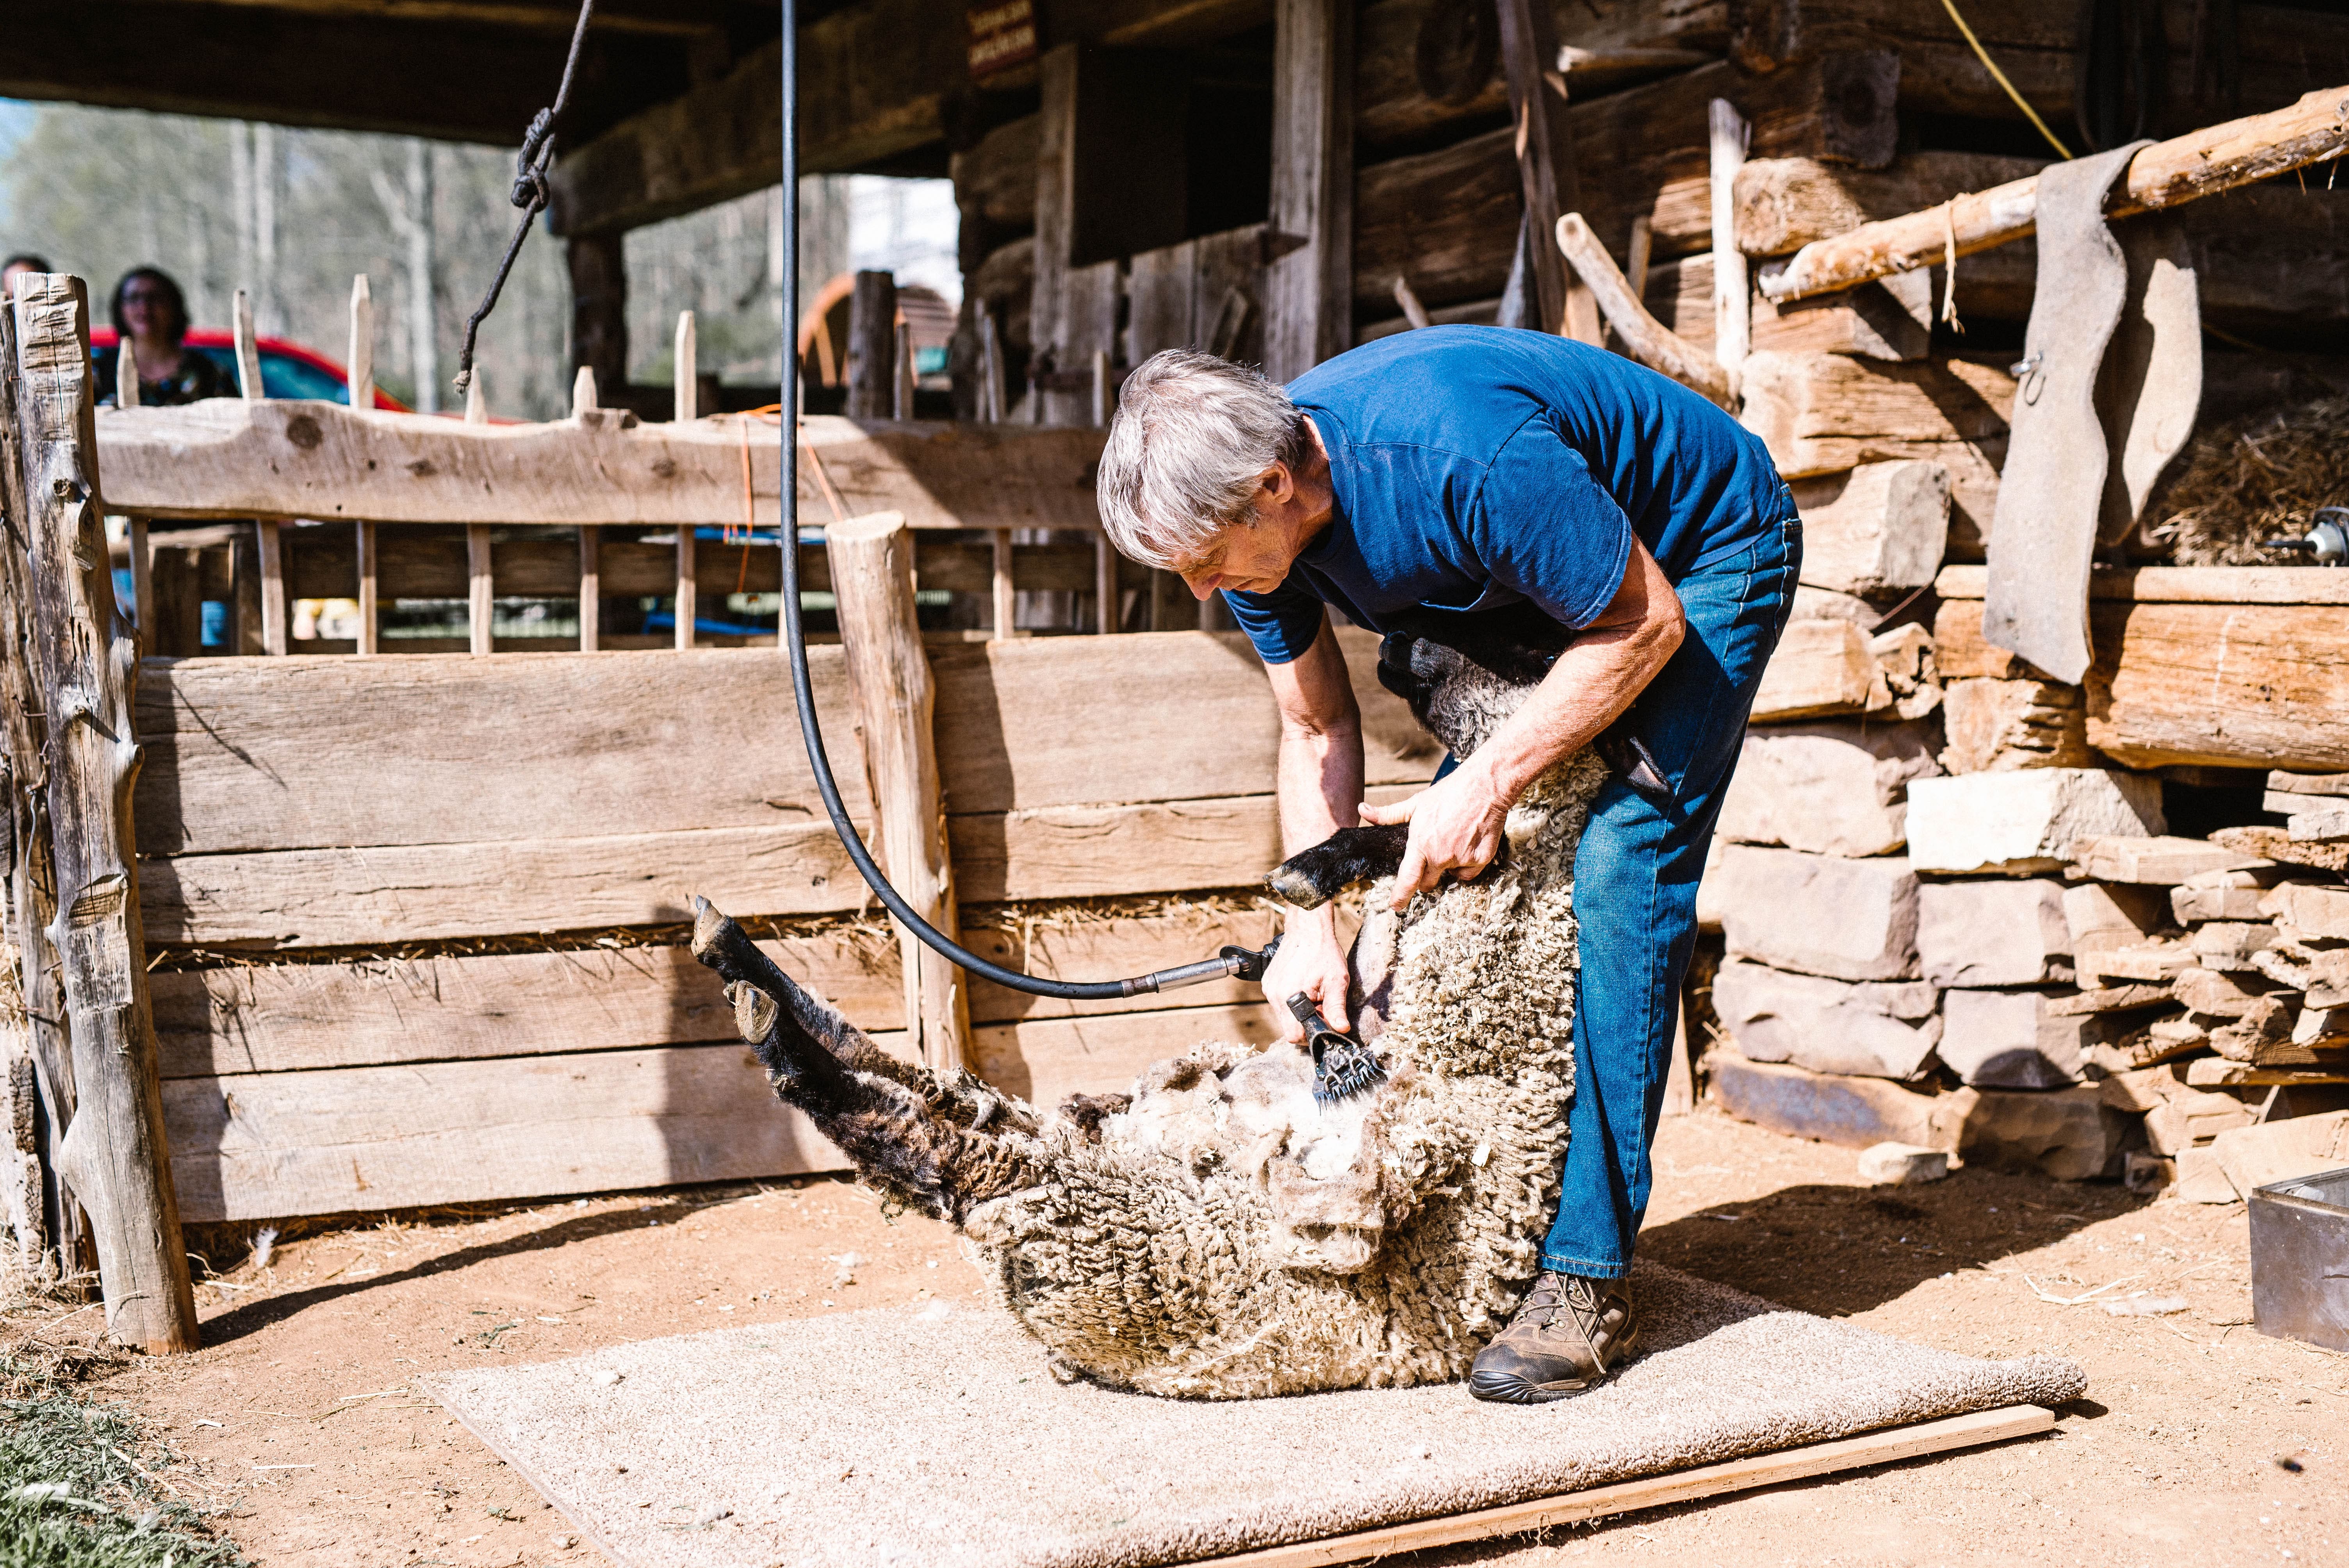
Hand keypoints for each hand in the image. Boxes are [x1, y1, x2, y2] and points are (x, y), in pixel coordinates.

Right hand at [1263, 908, 1349, 1041]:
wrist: (1307, 929)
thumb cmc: (1323, 952)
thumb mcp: (1336, 981)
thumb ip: (1337, 1008)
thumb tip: (1341, 1029)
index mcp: (1290, 997)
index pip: (1294, 1035)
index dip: (1310, 1035)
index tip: (1323, 1024)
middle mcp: (1274, 996)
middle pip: (1288, 1027)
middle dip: (1306, 1023)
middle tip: (1320, 1006)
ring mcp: (1268, 989)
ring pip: (1284, 1016)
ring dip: (1298, 1012)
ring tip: (1312, 994)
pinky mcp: (1267, 983)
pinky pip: (1279, 1003)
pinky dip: (1291, 1002)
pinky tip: (1302, 987)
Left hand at [1360, 758, 1510, 909]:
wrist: (1484, 786)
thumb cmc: (1449, 793)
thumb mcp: (1415, 803)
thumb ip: (1388, 814)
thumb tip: (1362, 810)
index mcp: (1420, 844)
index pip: (1407, 879)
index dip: (1400, 896)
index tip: (1395, 906)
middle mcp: (1440, 856)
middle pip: (1428, 883)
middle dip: (1427, 877)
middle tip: (1432, 857)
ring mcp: (1461, 859)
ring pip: (1450, 875)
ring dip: (1449, 866)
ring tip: (1454, 840)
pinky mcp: (1480, 860)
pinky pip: (1469, 872)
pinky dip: (1467, 863)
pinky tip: (1468, 843)